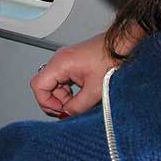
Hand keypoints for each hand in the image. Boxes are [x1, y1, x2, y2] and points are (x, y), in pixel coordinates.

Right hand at [30, 28, 144, 116]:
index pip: (38, 85)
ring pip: (53, 83)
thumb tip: (66, 115)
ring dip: (62, 96)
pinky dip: (68, 90)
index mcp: (60, 63)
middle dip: (55, 100)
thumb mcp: (95, 90)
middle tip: (69, 110)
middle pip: (44, 85)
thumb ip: (77, 106)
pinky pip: (62, 79)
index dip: (45, 102)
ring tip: (79, 102)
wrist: (122, 44)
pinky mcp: (72, 61)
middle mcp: (59, 59)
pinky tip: (82, 94)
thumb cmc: (111, 59)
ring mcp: (65, 59)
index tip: (59, 110)